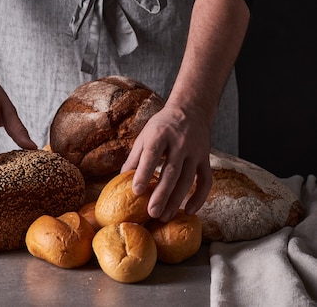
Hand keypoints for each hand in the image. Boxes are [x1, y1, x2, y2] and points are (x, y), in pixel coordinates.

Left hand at [121, 102, 211, 221]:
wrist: (190, 110)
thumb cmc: (163, 125)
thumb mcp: (146, 134)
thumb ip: (135, 156)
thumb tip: (121, 179)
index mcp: (161, 134)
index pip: (152, 154)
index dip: (144, 173)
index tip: (135, 191)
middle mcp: (180, 142)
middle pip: (172, 171)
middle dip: (162, 194)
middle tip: (151, 213)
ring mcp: (195, 151)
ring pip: (188, 179)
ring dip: (177, 200)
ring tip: (164, 216)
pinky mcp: (206, 158)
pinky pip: (206, 181)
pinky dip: (200, 197)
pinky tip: (189, 210)